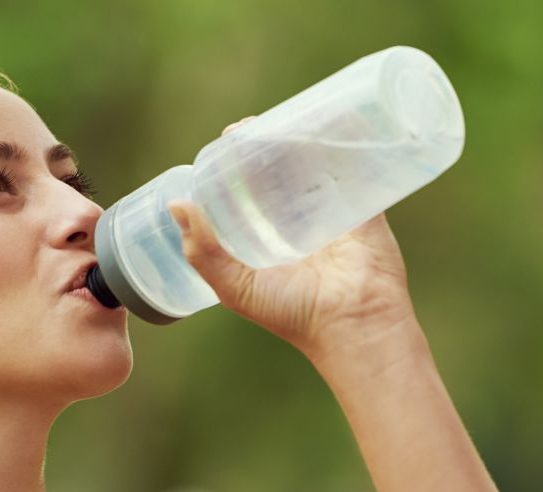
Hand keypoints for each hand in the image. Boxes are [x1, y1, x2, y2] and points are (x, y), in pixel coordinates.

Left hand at [168, 117, 419, 361]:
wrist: (353, 324)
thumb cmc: (293, 313)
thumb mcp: (236, 287)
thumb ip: (203, 253)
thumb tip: (177, 205)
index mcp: (269, 240)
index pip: (250, 191)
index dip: (237, 165)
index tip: (227, 142)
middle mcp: (300, 223)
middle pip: (282, 171)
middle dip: (268, 145)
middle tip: (254, 126)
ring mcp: (333, 211)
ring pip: (317, 163)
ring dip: (303, 137)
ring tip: (288, 116)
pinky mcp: (365, 206)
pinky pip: (359, 166)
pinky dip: (350, 141)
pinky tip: (336, 117)